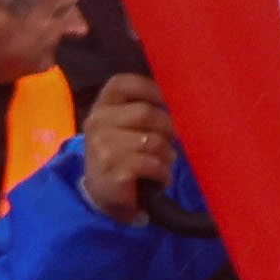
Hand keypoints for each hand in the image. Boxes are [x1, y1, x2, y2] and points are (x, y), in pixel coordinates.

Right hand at [81, 71, 178, 221]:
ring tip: (161, 163)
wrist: (103, 196)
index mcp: (101, 109)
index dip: (150, 89)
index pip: (122, 84)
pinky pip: (154, 164)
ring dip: (167, 155)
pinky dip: (163, 173)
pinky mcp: (114, 168)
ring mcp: (103, 146)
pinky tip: (157, 178)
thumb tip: (182, 101)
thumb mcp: (125, 128)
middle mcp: (97, 123)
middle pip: (146, 112)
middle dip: (168, 128)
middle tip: (172, 141)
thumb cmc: (123, 156)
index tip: (169, 102)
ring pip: (153, 140)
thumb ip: (143, 111)